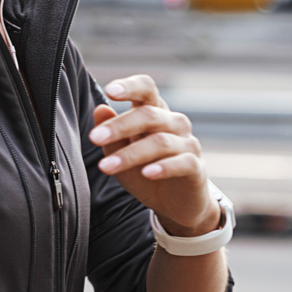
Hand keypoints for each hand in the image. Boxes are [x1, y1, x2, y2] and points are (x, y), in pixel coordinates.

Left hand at [87, 74, 219, 236]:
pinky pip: (183, 162)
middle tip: (94, 138)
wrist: (174, 204)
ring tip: (106, 167)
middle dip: (119, 126)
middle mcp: (173, 123)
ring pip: (160, 142)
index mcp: (154, 113)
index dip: (130, 87)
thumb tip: (99, 108)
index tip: (110, 91)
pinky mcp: (196, 167)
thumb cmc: (143, 172)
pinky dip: (164, 167)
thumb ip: (110, 135)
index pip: (146, 89)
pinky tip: (147, 173)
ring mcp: (187, 144)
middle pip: (149, 115)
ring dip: (131, 154)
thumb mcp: (120, 155)